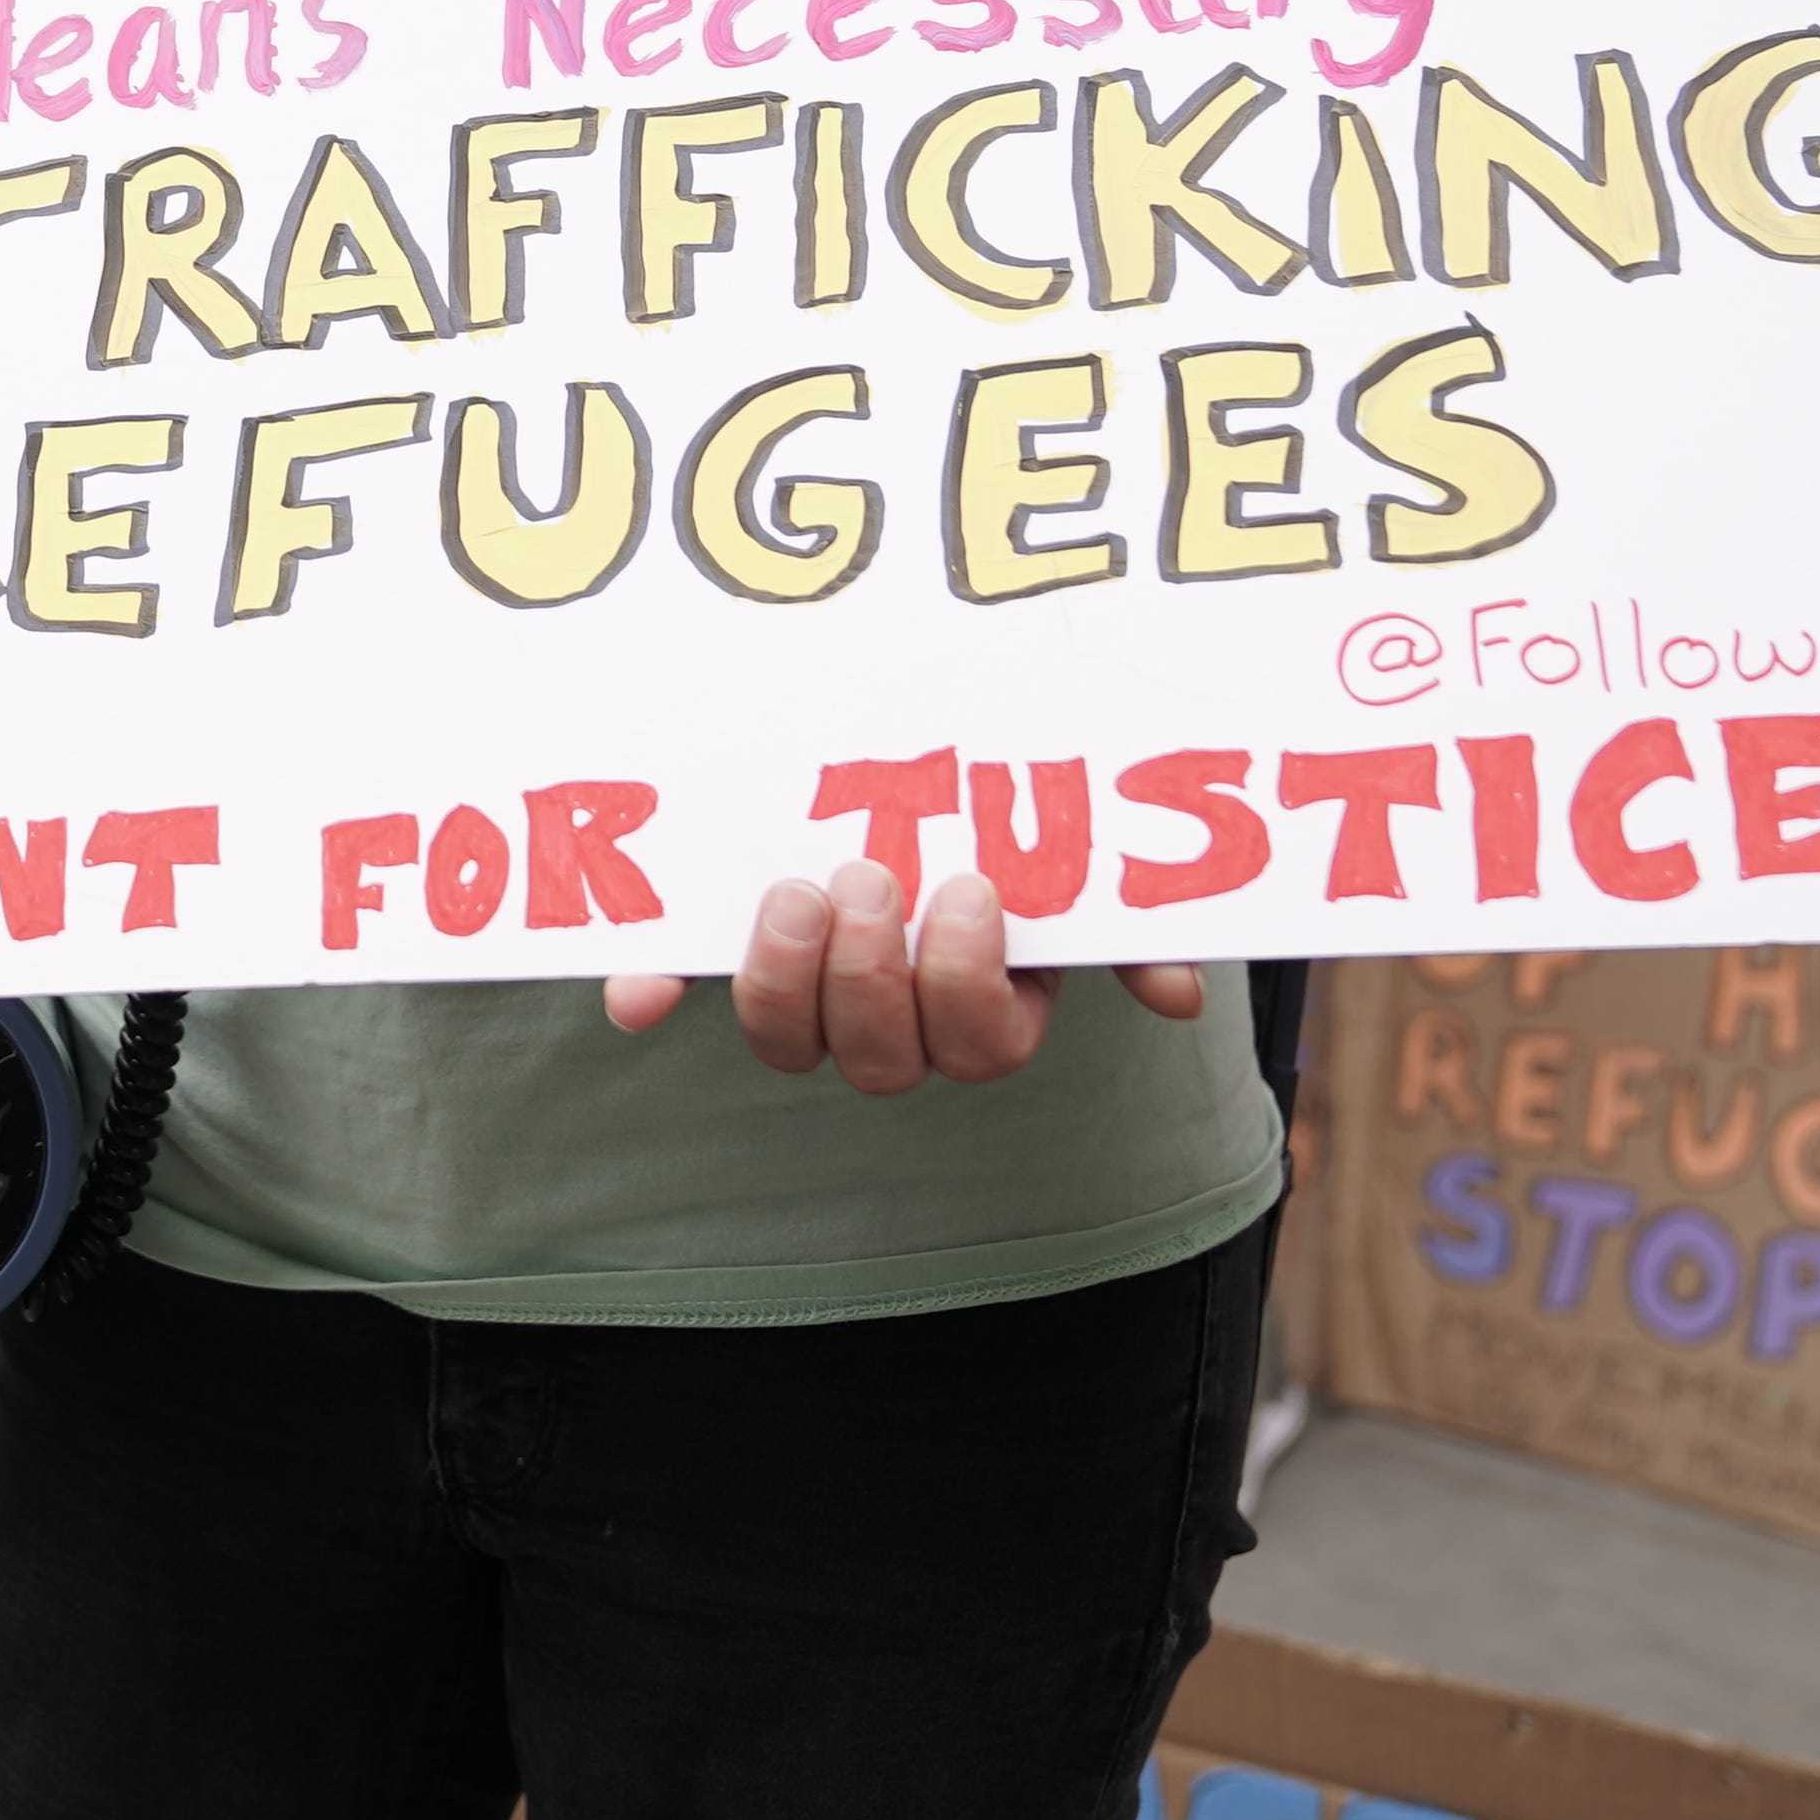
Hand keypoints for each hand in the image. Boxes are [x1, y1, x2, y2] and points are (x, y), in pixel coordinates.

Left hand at [601, 859, 1211, 1094]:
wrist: (911, 758)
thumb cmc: (1008, 820)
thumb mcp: (1067, 860)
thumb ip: (1121, 925)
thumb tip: (1184, 996)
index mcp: (983, 1004)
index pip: (979, 1045)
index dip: (965, 980)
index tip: (967, 887)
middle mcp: (895, 1022)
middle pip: (884, 1062)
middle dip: (873, 977)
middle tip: (866, 878)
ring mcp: (808, 995)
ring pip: (792, 1047)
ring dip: (788, 982)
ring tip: (794, 891)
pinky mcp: (728, 954)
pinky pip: (683, 993)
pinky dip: (655, 992)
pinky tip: (636, 996)